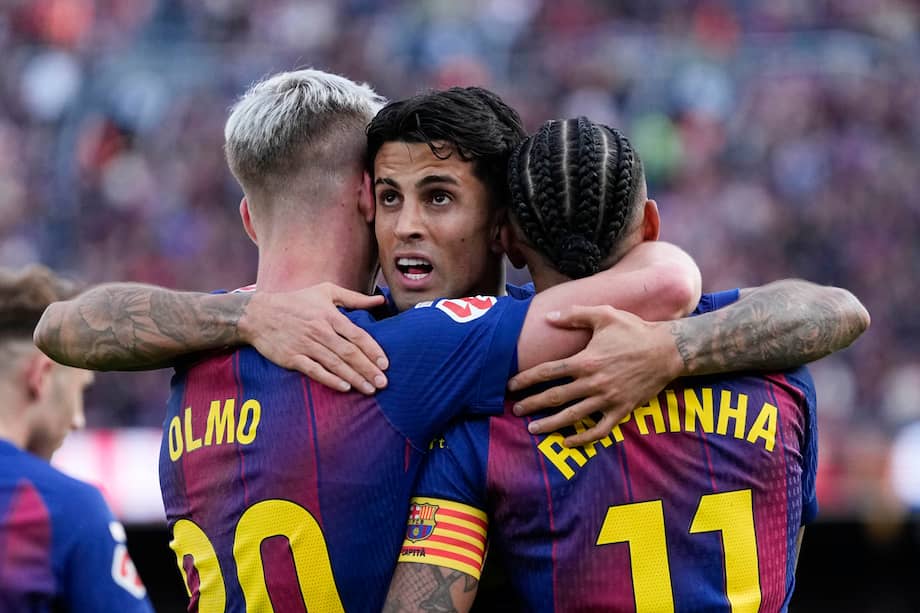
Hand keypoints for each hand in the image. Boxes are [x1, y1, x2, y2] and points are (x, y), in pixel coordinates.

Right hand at [239, 283, 388, 393]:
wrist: (258, 314)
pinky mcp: (292, 357)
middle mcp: (319, 331)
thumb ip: (354, 298)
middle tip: (383, 383)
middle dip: (368, 369)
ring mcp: (305, 345)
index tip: (385, 364)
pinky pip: (314, 370)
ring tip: (370, 389)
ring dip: (354, 378)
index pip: (357, 335)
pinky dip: (329, 379)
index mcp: (329, 315)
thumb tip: (381, 301)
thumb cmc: (296, 301)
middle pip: (349, 353)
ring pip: (335, 364)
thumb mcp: (325, 291)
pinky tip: (344, 388)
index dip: (373, 350)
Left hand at [508, 305, 682, 445]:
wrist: (668, 350)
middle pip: (554, 397)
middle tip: (516, 410)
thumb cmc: (635, 330)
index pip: (547, 372)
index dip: (526, 380)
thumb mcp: (605, 315)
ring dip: (550, 425)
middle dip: (532, 405)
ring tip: (533, 430)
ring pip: (572, 417)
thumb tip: (548, 317)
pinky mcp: (621, 410)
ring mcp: (607, 399)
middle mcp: (593, 383)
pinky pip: (599, 430)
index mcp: (585, 360)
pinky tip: (568, 441)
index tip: (510, 386)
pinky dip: (583, 439)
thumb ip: (574, 315)